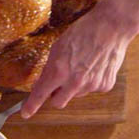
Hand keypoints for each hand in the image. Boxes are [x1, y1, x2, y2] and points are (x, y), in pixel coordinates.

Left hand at [20, 0, 138, 118]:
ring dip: (74, 86)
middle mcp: (74, 82)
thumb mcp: (58, 48)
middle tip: (58, 83)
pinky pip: (92, 89)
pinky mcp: (105, 85)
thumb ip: (49, 69)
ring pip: (75, 95)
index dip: (31, 106)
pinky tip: (94, 66)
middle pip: (58, 103)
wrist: (112, 26)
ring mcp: (91, 85)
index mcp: (58, 71)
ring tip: (82, 65)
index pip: (40, 95)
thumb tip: (42, 83)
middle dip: (55, 95)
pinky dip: (90, 81)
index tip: (26, 113)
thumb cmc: (83, 32)